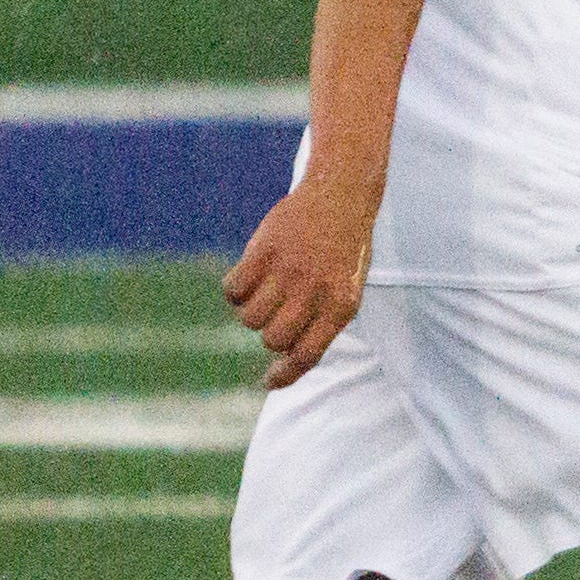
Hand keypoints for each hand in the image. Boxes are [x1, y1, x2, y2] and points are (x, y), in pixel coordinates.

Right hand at [224, 174, 379, 389]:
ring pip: (250, 318)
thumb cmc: (342, 252)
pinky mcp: (264, 250)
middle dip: (269, 334)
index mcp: (341, 306)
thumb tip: (283, 362)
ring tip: (265, 292)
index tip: (268, 382)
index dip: (284, 376)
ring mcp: (288, 270)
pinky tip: (249, 277)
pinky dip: (235, 291)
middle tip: (277, 314)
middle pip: (273, 339)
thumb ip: (320, 325)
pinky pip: (233, 289)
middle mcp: (314, 291)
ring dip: (252, 312)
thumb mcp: (346, 290)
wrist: (341, 197)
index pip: (306, 356)